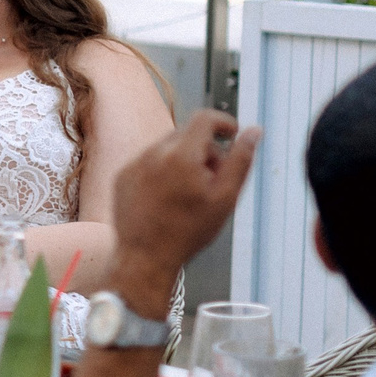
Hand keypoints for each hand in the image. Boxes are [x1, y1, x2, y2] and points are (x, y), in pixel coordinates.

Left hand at [112, 109, 260, 280]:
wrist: (145, 258)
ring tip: (190, 192)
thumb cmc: (188, 232)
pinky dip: (162, 171)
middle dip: (205, 149)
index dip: (224, 122)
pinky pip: (148, 162)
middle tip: (214, 179)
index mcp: (180, 156)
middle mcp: (152, 154)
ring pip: (167, 148)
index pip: (204, 119)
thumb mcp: (225, 197)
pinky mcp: (121, 176)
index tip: (232, 134)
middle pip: (187, 134)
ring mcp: (133, 164)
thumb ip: (241, 160)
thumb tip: (253, 132)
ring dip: (183, 160)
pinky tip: (167, 198)